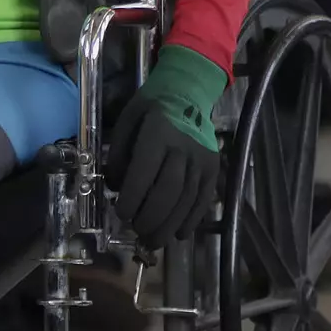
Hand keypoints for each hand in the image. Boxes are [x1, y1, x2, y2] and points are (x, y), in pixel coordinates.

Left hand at [106, 45, 227, 248]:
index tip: (121, 213)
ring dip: (169, 225)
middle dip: (150, 218)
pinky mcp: (214, 168)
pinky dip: (192, 219)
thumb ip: (118, 152)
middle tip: (137, 232)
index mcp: (159, 133)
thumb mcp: (127, 119)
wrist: (190, 90)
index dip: (132, 198)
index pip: (145, 173)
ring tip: (154, 240)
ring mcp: (202, 159)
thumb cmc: (153, 105)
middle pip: (168, 192)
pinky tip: (179, 233)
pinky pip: (204, 198)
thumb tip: (115, 185)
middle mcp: (184, 148)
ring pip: (187, 199)